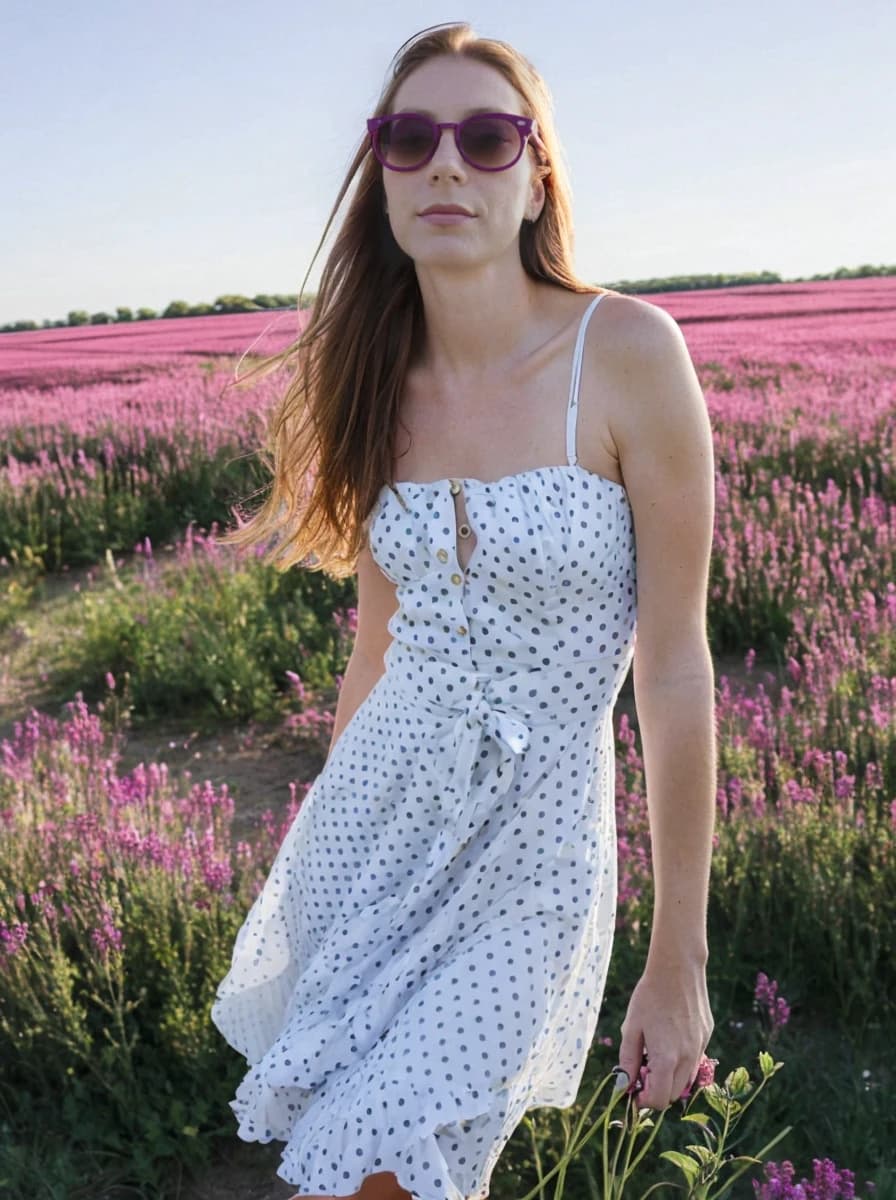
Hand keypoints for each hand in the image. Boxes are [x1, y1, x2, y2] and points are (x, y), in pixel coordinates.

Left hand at [617, 954, 713, 1109]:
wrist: (678, 969)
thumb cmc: (649, 997)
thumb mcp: (631, 1028)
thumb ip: (628, 1060)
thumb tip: (624, 1086)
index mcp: (666, 1058)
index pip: (658, 1100)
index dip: (643, 1101)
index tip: (633, 1091)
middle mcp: (688, 1058)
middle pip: (673, 1094)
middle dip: (656, 1091)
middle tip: (641, 1072)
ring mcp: (700, 1047)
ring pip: (686, 1079)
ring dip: (670, 1077)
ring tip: (654, 1054)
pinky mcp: (707, 1036)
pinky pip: (694, 1059)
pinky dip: (681, 1060)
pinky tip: (670, 1037)